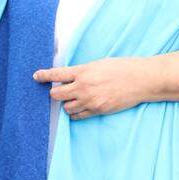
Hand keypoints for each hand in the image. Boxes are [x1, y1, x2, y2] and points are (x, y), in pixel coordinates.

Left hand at [34, 57, 151, 119]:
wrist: (141, 80)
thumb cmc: (123, 67)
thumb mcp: (99, 63)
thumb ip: (83, 70)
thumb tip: (72, 76)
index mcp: (83, 71)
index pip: (56, 74)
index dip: (43, 76)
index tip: (36, 76)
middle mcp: (83, 86)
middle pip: (56, 95)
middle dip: (56, 93)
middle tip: (61, 90)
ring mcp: (90, 100)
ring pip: (66, 107)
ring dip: (67, 103)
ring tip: (75, 98)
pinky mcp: (98, 110)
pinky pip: (78, 116)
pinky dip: (76, 112)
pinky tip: (81, 106)